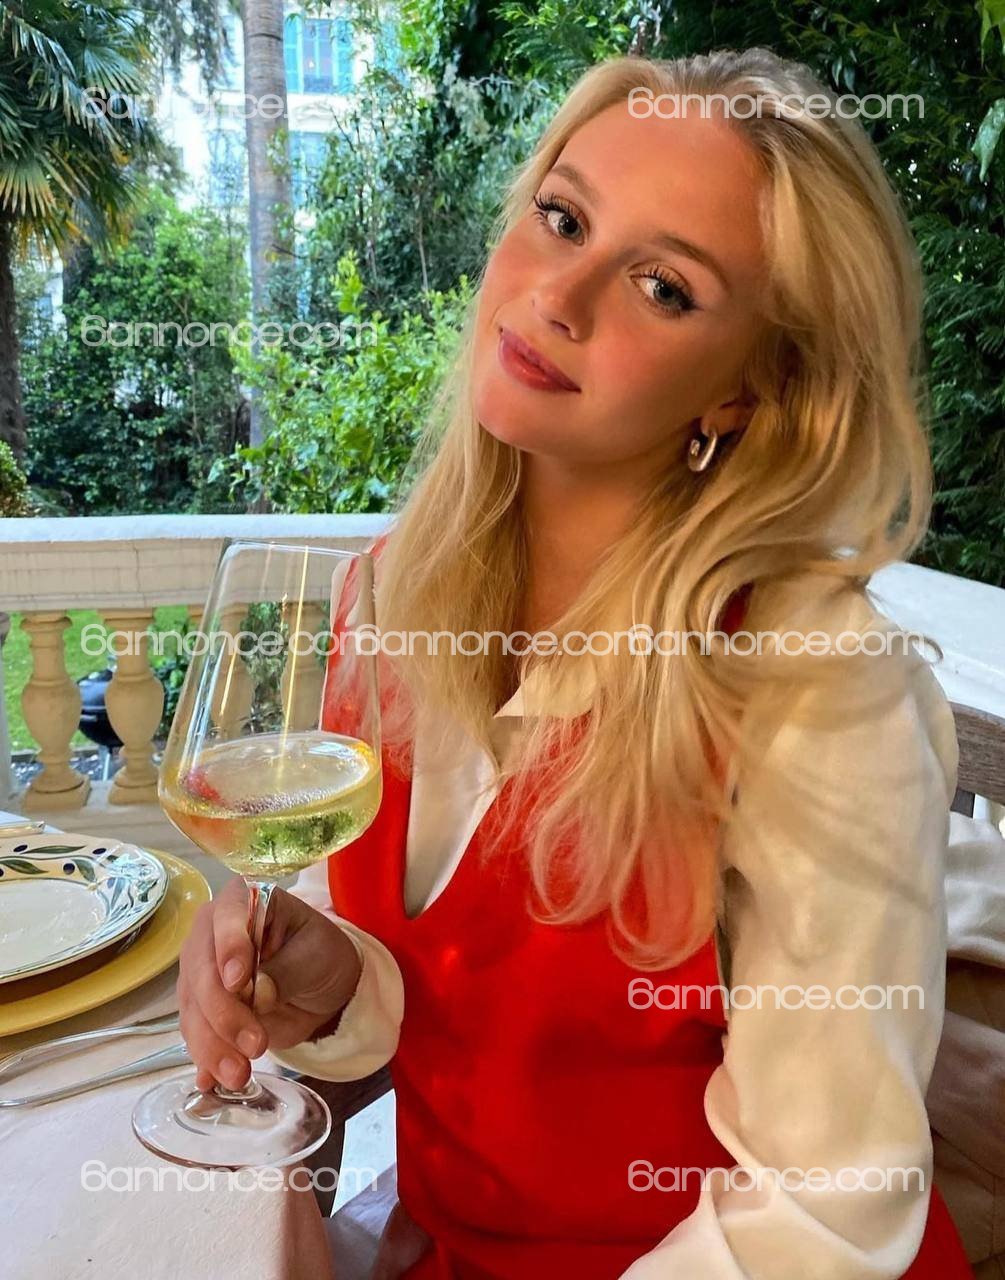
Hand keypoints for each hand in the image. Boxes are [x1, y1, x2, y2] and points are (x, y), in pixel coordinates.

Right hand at [178, 876, 362, 1091]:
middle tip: (255, 1045)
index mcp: (243, 901)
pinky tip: (211, 1081)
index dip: (228, 948)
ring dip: (212, 1046)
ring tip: (239, 1075)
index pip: (226, 917)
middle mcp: (211, 933)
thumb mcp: (317, 954)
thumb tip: (257, 994)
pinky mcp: (200, 1009)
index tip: (238, 981)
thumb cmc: (321, 954)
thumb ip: (287, 969)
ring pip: (193, 1010)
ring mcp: (200, 972)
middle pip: (201, 972)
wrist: (321, 985)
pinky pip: (195, 1034)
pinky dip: (204, 1058)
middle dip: (223, 1014)